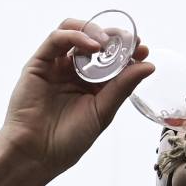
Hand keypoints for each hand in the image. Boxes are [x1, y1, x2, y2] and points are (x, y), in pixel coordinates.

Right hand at [0, 21, 154, 185]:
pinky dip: (76, 36)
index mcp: (91, 84)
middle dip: (114, 37)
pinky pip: (56, 38)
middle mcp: (74, 72)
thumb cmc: (68, 140)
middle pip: (94, 40)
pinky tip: (91, 46)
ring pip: (75, 32)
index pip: (111, 58)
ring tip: (107, 43)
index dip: (127, 50)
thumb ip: (123, 87)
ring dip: (94, 31)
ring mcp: (56, 66)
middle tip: (128, 41)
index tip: (142, 49)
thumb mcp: (103, 112)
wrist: (37, 153)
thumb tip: (149, 65)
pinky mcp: (39, 63)